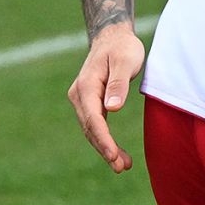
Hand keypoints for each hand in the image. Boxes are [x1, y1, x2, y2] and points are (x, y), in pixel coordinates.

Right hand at [68, 22, 144, 172]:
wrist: (112, 37)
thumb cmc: (122, 47)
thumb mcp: (126, 61)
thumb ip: (119, 83)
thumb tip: (112, 108)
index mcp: (86, 87)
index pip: (93, 119)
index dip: (104, 139)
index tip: (113, 155)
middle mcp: (79, 96)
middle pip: (90, 129)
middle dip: (105, 149)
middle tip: (122, 167)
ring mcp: (82, 100)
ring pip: (91, 130)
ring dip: (104, 148)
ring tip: (123, 165)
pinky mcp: (89, 102)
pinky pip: (95, 125)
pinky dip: (104, 139)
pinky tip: (115, 152)